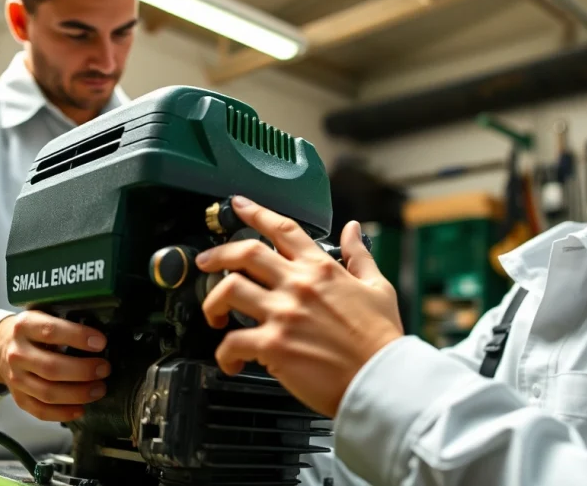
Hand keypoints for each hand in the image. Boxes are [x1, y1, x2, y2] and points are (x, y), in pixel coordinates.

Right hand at [0, 310, 110, 421]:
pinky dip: (63, 413)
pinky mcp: (18, 397)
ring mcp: (15, 378)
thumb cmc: (35, 331)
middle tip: (104, 369)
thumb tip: (100, 337)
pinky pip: (40, 411)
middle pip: (51, 367)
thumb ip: (67, 321)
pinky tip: (81, 409)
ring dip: (78, 394)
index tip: (101, 343)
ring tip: (99, 389)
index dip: (78, 337)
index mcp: (25, 326)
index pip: (50, 331)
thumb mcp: (45, 315)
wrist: (2, 346)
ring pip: (47, 392)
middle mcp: (17, 353)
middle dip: (83, 371)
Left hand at [196, 195, 403, 417]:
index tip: (238, 205)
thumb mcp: (377, 287)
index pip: (282, 229)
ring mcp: (283, 314)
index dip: (255, 212)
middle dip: (217, 254)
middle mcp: (298, 285)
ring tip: (213, 315)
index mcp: (321, 269)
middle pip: (244, 253)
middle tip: (205, 261)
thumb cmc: (380, 340)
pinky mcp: (274, 346)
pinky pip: (232, 342)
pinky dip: (224, 352)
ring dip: (213, 302)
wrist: (381, 380)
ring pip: (229, 290)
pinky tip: (231, 360)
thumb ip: (359, 256)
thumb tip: (352, 229)